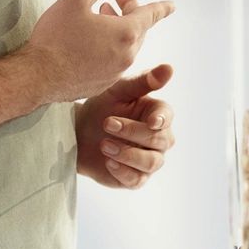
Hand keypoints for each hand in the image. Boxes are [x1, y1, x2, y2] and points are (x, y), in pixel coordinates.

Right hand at [21, 0, 173, 105]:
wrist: (35, 79)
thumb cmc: (55, 37)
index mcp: (126, 34)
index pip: (151, 15)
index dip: (161, 7)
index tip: (172, 5)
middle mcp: (126, 57)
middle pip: (137, 29)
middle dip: (129, 9)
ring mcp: (114, 73)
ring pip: (125, 46)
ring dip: (118, 27)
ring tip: (102, 13)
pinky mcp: (100, 85)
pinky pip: (113, 61)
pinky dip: (109, 46)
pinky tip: (90, 40)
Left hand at [76, 63, 175, 189]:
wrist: (78, 133)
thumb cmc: (102, 107)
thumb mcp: (118, 90)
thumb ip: (143, 81)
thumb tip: (169, 68)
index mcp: (158, 114)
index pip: (167, 117)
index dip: (162, 120)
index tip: (151, 122)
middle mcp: (159, 139)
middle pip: (159, 141)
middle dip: (133, 132)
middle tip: (107, 123)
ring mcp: (148, 160)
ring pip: (151, 163)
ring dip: (127, 154)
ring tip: (104, 144)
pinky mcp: (135, 178)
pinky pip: (136, 180)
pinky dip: (122, 171)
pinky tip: (108, 161)